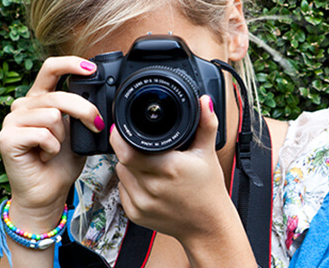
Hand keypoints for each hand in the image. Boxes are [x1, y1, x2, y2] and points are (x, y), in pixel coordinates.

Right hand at [0, 56, 103, 216]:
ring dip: (62, 137)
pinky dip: (52, 148)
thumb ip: (81, 112)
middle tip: (95, 125)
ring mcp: (12, 121)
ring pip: (52, 115)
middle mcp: (23, 106)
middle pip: (59, 96)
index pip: (50, 68)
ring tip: (54, 149)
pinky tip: (45, 156)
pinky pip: (42, 134)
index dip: (71, 63)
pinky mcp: (7, 138)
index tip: (92, 69)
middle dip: (84, 111)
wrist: (48, 193)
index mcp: (39, 99)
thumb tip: (98, 99)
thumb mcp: (77, 131)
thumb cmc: (60, 163)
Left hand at [111, 95, 254, 265]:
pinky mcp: (135, 215)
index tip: (122, 129)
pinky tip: (148, 182)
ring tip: (150, 165)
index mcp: (168, 169)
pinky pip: (122, 190)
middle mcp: (152, 188)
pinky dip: (130, 183)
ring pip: (120, 173)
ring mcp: (141, 204)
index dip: (121, 137)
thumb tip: (204, 101)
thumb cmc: (208, 191)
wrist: (207, 227)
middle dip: (129, 149)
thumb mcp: (207, 153)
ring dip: (129, 166)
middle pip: (123, 159)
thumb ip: (205, 123)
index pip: (127, 151)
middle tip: (146, 148)